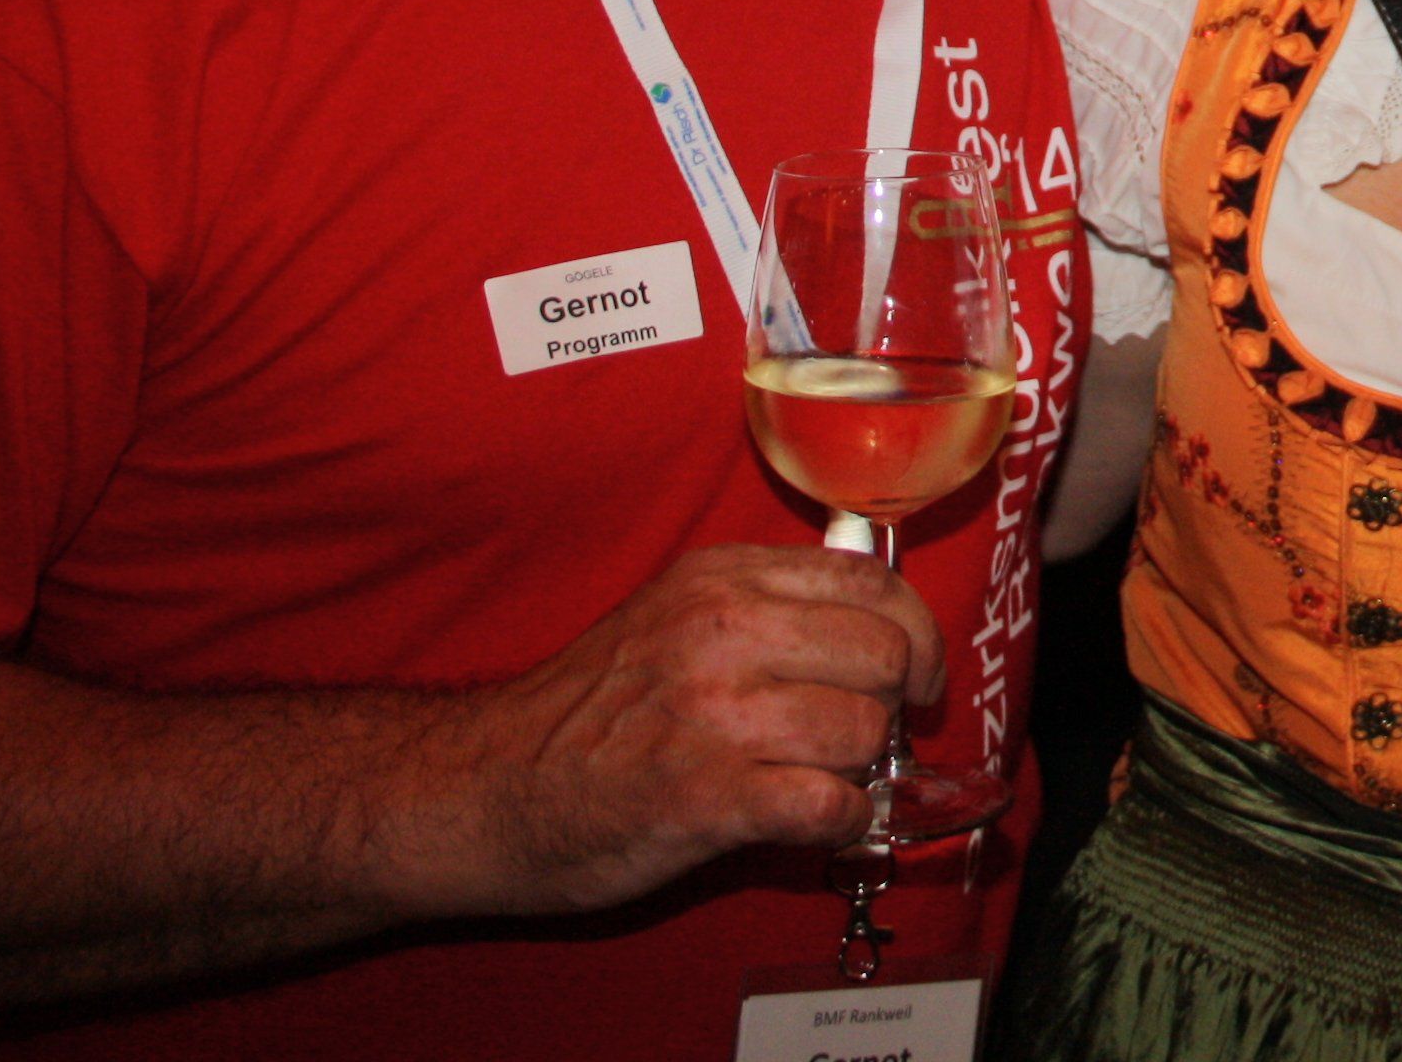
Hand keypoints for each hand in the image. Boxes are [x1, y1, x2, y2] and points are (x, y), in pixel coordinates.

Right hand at [404, 543, 946, 918]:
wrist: (483, 789)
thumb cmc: (585, 712)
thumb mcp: (671, 615)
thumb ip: (767, 605)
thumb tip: (877, 622)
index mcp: (721, 578)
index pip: (874, 582)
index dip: (916, 632)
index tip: (917, 672)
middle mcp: (721, 630)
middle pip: (885, 653)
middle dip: (891, 704)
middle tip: (860, 735)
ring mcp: (715, 713)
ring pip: (864, 731)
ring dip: (857, 769)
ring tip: (812, 777)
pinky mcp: (707, 796)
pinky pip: (829, 805)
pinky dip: (838, 823)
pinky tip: (807, 821)